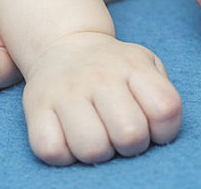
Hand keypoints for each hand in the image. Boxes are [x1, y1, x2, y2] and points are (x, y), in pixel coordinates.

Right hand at [22, 32, 181, 164]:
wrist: (65, 45)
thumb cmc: (114, 68)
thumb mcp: (146, 64)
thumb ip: (162, 93)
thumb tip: (158, 132)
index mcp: (132, 65)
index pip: (165, 110)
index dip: (164, 130)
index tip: (152, 126)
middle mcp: (99, 76)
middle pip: (130, 135)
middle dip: (131, 145)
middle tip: (121, 132)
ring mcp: (65, 91)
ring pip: (92, 149)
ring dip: (99, 153)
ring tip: (97, 135)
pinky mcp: (35, 106)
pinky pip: (52, 150)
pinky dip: (64, 154)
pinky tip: (70, 138)